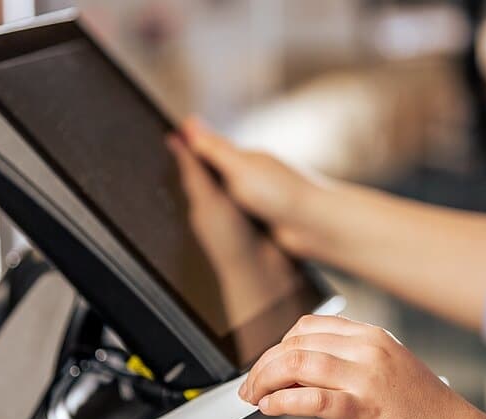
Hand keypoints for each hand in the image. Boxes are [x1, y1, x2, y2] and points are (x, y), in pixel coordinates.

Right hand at [179, 117, 327, 253]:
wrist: (314, 227)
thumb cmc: (281, 195)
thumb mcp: (239, 168)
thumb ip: (214, 148)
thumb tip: (188, 123)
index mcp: (249, 158)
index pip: (213, 148)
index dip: (192, 146)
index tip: (171, 141)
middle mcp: (257, 174)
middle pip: (223, 169)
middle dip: (204, 167)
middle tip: (179, 163)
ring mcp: (265, 196)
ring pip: (233, 191)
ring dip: (218, 190)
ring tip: (196, 190)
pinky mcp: (271, 217)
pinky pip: (244, 210)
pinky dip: (232, 210)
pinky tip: (226, 215)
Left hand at [238, 315, 485, 418]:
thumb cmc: (426, 413)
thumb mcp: (388, 371)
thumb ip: (349, 364)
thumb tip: (303, 370)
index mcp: (371, 337)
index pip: (308, 327)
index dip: (277, 346)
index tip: (265, 365)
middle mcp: (368, 350)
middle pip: (296, 344)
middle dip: (263, 365)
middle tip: (250, 387)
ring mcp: (367, 378)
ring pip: (298, 364)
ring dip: (265, 381)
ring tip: (254, 397)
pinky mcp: (365, 408)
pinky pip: (312, 399)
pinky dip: (283, 402)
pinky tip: (271, 408)